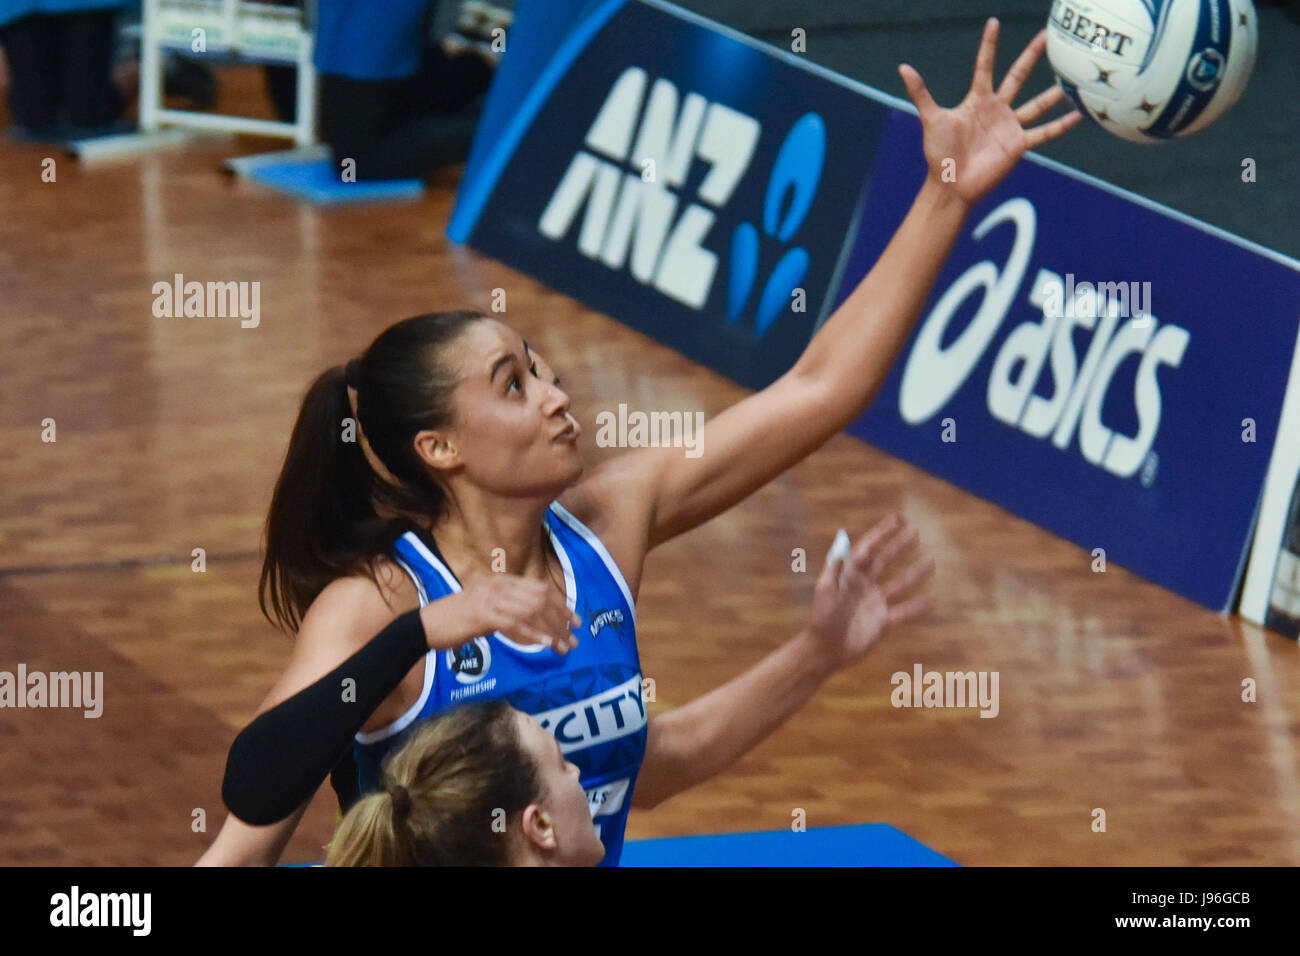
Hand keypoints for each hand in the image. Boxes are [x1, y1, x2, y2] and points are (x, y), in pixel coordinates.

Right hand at [428, 574, 580, 654]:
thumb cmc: (457, 619)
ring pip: (532, 611)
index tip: (575, 621)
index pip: (540, 588)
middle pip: (541, 599)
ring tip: (565, 647)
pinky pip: (516, 624)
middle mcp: (499, 585)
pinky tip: (546, 644)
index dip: (561, 604)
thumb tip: (535, 621)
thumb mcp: (487, 607)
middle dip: (562, 619)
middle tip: (575, 638)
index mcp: (501, 580)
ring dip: (552, 630)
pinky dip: (534, 634)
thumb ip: (509, 609)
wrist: (427, 625)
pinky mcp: (484, 614)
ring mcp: (491, 598)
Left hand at [807, 513, 934, 669]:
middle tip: (916, 532)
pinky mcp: (884, 621)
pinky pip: (905, 612)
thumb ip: (833, 570)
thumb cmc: (821, 619)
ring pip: (900, 583)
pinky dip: (919, 607)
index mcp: (850, 575)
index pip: (868, 548)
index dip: (881, 533)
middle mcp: (865, 585)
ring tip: (932, 561)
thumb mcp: (824, 592)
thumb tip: (842, 548)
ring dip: (916, 572)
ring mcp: (876, 602)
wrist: (826, 650)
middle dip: (900, 545)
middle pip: (886, 560)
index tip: (896, 519)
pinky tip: (933, 600)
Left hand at [899, 19, 1080, 206]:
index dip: (989, 45)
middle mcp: (997, 109)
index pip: (985, 65)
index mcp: (977, 100)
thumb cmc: (939, 153)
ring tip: (1072, 76)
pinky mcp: (1018, 145)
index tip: (994, 22)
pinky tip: (1078, 114)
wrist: (950, 184)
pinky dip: (1060, 125)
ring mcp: (1009, 126)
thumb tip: (903, 68)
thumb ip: (921, 93)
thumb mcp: (931, 119)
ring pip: (1037, 103)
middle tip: (1047, 35)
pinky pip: (1044, 133)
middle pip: (1017, 76)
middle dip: (1031, 55)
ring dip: (1054, 92)